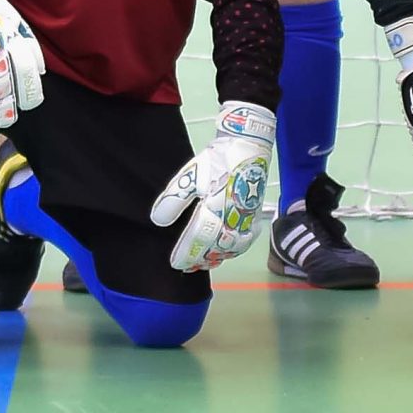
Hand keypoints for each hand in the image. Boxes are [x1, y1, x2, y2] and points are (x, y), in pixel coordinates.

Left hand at [150, 102, 276, 270]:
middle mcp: (231, 218)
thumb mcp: (190, 174)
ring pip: (232, 247)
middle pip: (215, 248)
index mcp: (214, 209)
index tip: (175, 264)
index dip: (186, 255)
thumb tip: (158, 221)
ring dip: (218, 257)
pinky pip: (246, 239)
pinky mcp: (254, 214)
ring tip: (206, 262)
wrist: (249, 145)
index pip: (198, 240)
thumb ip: (174, 199)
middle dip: (200, 260)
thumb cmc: (218, 159)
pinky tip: (230, 250)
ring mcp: (245, 218)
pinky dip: (237, 248)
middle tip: (187, 267)